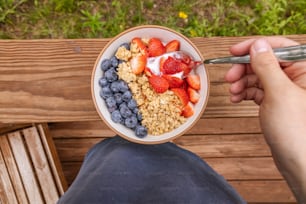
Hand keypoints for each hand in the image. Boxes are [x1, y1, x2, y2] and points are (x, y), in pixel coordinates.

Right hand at [225, 37, 305, 201]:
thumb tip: (257, 45)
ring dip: (242, 82)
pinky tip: (237, 98)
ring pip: (258, 77)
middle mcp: (296, 77)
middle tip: (229, 77)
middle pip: (265, 62)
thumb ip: (267, 66)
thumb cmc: (296, 129)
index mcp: (305, 69)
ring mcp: (285, 91)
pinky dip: (245, 93)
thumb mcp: (279, 92)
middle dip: (244, 68)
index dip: (255, 47)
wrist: (298, 160)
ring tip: (232, 92)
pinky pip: (257, 91)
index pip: (278, 47)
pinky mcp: (276, 102)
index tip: (234, 51)